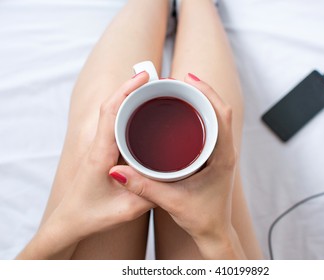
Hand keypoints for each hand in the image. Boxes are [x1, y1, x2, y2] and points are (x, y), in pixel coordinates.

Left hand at [17, 72, 153, 258]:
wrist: (70, 222)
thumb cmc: (93, 215)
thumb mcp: (127, 209)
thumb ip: (150, 193)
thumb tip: (174, 176)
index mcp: (101, 154)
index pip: (110, 113)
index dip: (126, 91)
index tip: (144, 76)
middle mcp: (98, 146)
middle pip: (111, 106)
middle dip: (131, 87)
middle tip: (155, 79)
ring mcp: (100, 147)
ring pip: (112, 113)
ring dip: (129, 98)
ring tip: (152, 90)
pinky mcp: (104, 152)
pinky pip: (115, 125)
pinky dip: (127, 112)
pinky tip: (143, 114)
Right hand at [110, 73, 245, 258]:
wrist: (214, 232)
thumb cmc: (202, 218)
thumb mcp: (171, 201)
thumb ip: (143, 187)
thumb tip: (117, 172)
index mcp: (223, 157)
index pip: (222, 115)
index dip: (207, 93)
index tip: (188, 79)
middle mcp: (226, 151)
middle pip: (221, 110)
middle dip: (202, 92)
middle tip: (179, 81)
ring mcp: (222, 153)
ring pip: (218, 117)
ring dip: (202, 102)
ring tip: (181, 91)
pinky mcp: (215, 157)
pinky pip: (212, 127)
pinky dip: (201, 114)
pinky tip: (185, 112)